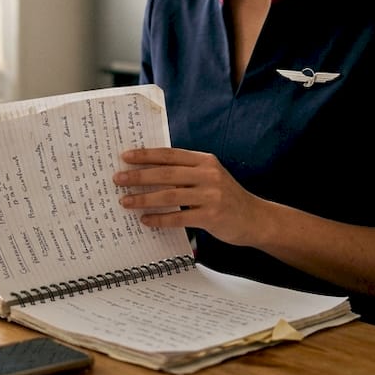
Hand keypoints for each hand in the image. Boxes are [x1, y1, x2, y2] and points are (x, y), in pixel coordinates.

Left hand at [112, 147, 262, 245]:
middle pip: (166, 173)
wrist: (256, 219)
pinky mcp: (212, 216)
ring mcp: (211, 195)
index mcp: (205, 160)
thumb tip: (148, 171)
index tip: (125, 157)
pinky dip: (159, 219)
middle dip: (139, 176)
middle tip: (118, 179)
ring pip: (169, 195)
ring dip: (144, 199)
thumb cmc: (226, 197)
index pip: (170, 154)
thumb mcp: (209, 176)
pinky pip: (179, 217)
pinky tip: (145, 220)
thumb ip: (186, 172)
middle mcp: (208, 174)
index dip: (146, 155)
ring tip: (125, 202)